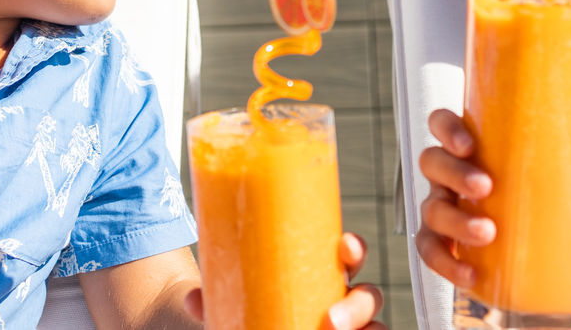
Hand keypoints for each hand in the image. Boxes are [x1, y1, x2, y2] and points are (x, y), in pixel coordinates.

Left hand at [183, 232, 384, 329]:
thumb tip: (196, 298)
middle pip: (368, 296)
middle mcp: (339, 299)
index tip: (345, 248)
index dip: (355, 250)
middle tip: (331, 319)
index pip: (350, 256)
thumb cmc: (247, 309)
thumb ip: (215, 298)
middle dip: (359, 305)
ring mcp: (345, 326)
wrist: (242, 328)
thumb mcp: (233, 300)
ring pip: (374, 327)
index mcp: (320, 273)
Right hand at [416, 109, 570, 287]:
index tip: (469, 143)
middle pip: (432, 163)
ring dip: (455, 222)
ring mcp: (442, 205)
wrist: (528, 216)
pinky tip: (471, 274)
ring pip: (431, 210)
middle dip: (455, 174)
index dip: (446, 129)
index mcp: (468, 143)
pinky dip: (446, 263)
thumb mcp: (557, 157)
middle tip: (486, 188)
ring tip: (488, 234)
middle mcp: (448, 172)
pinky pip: (432, 250)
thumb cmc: (532, 175)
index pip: (441, 122)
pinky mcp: (445, 241)